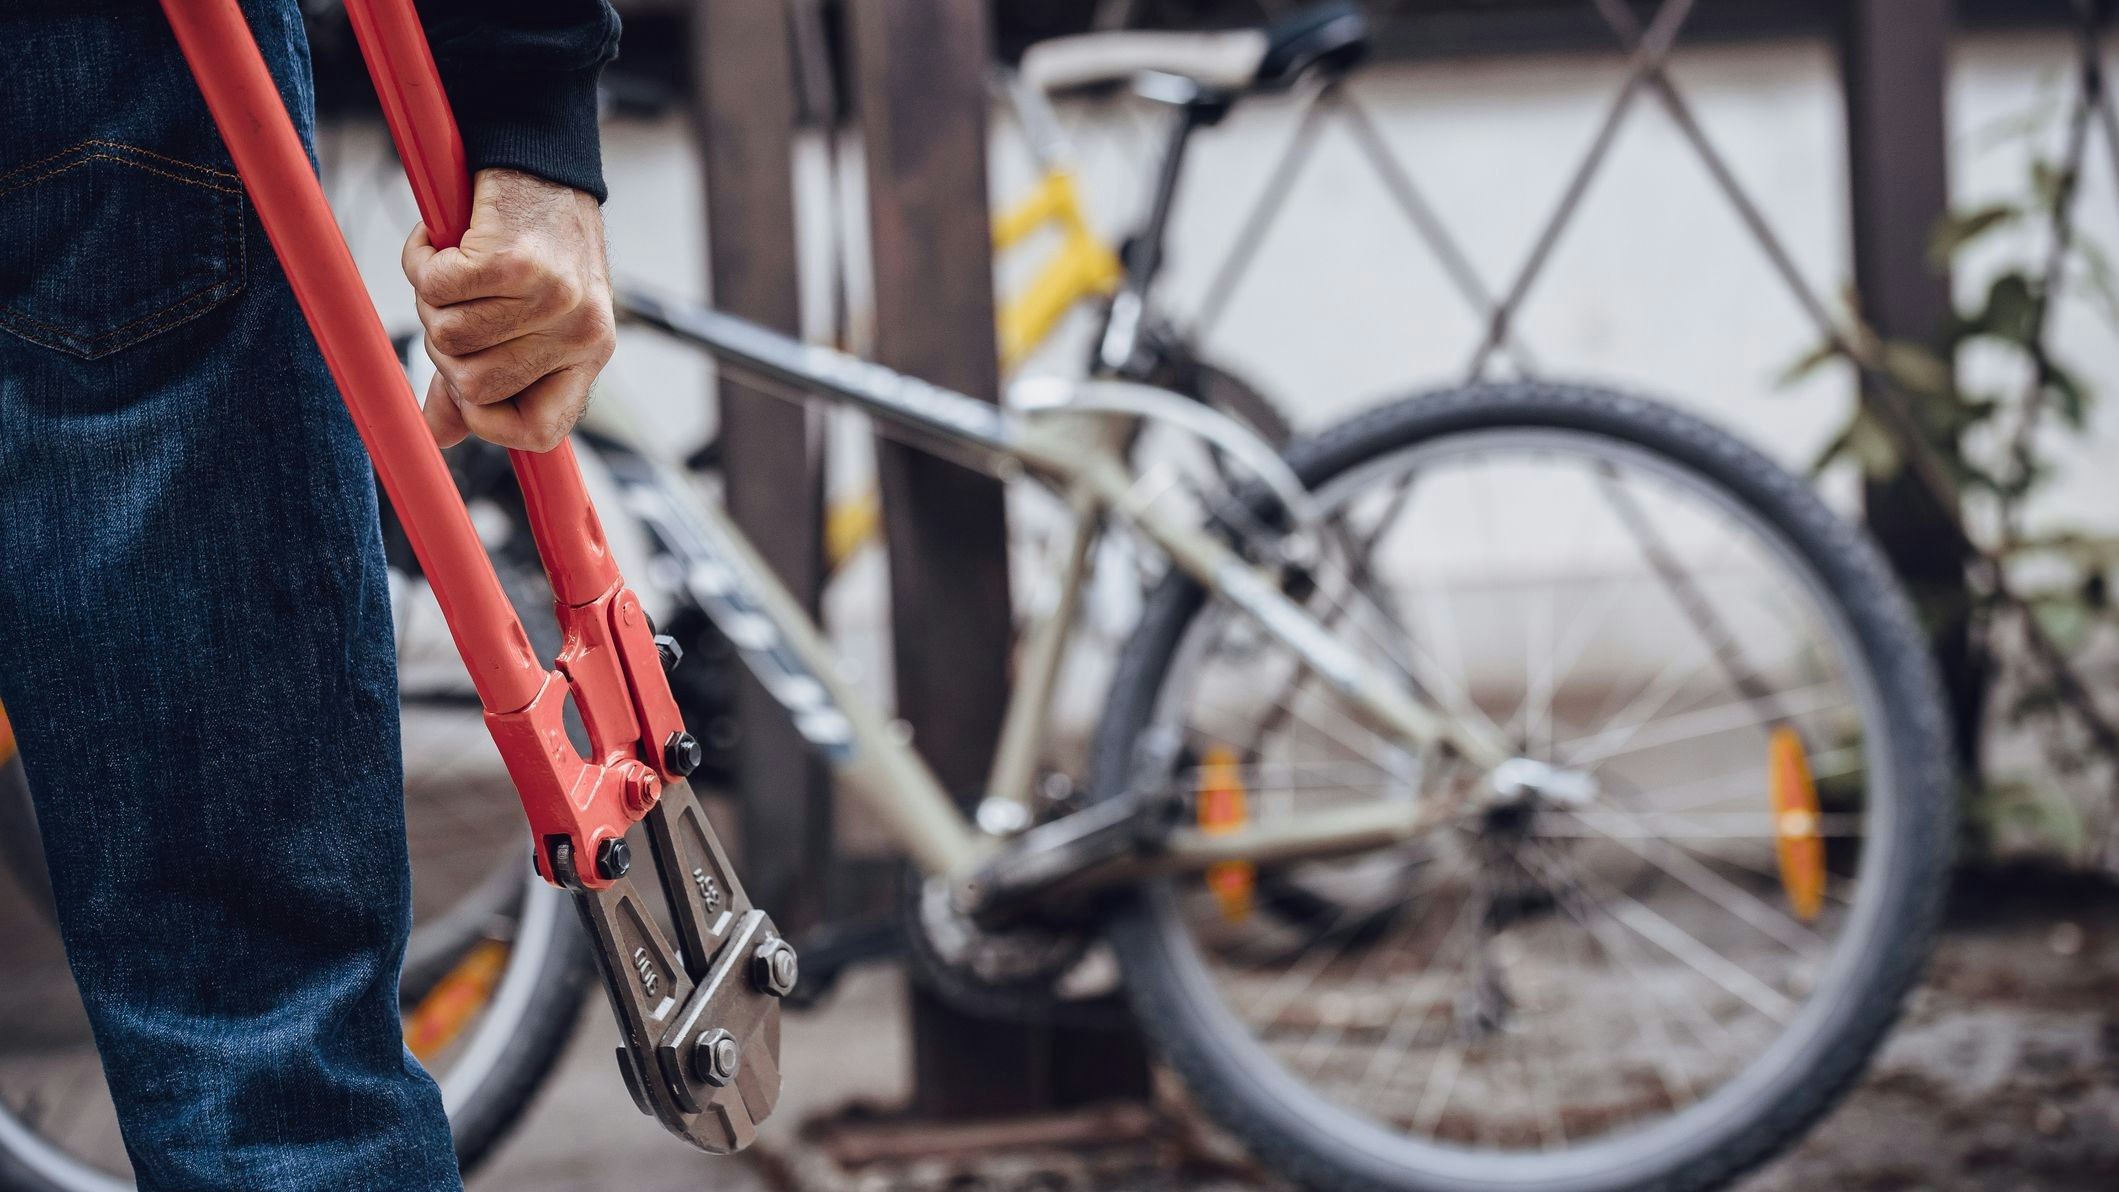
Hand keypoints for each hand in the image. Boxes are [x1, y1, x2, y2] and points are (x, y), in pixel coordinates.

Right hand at [402, 168, 615, 451]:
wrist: (540, 160)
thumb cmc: (534, 241)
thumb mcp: (526, 316)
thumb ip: (484, 377)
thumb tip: (440, 435)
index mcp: (589, 355)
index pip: (542, 431)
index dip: (490, 425)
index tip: (464, 393)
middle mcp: (579, 332)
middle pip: (475, 386)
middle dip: (445, 347)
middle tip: (454, 302)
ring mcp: (551, 299)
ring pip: (449, 336)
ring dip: (432, 299)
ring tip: (455, 264)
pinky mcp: (513, 262)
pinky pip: (436, 289)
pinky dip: (423, 261)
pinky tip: (442, 240)